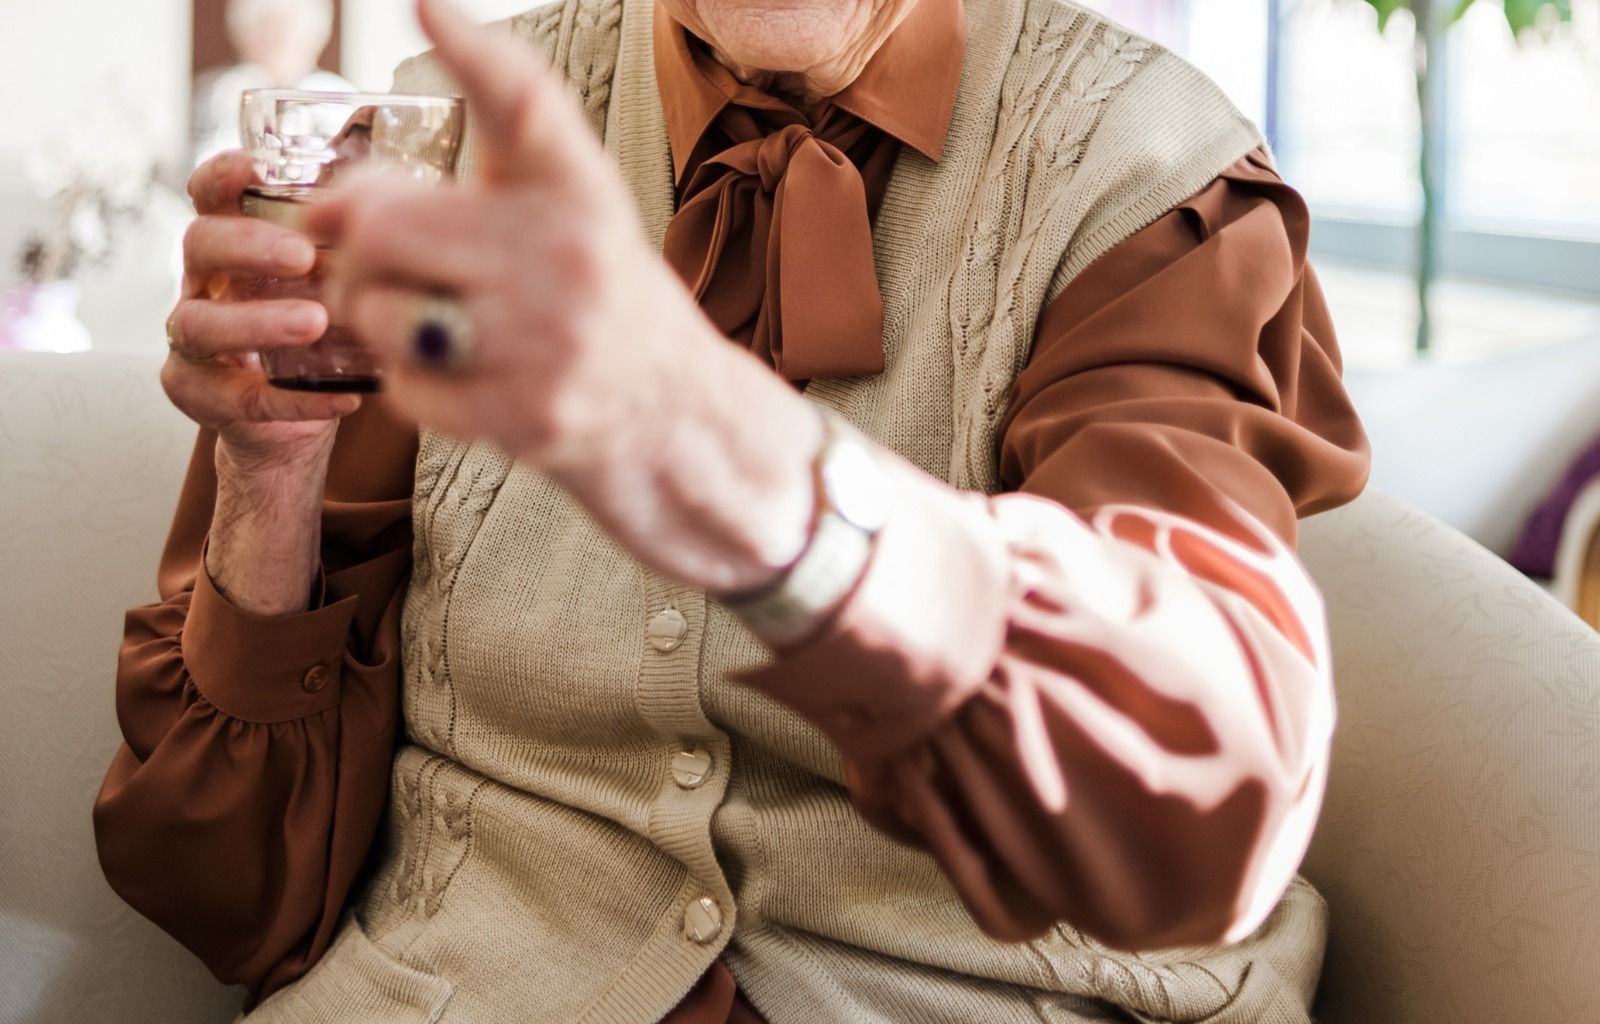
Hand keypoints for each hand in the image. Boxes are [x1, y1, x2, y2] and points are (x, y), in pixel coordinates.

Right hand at [167, 152, 358, 615]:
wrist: (301, 415)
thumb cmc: (327, 328)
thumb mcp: (343, 279)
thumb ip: (359, 241)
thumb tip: (402, 205)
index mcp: (234, 243)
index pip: (208, 195)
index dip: (220, 176)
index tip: (252, 168)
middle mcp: (204, 284)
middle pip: (200, 245)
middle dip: (249, 245)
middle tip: (306, 256)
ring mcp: (195, 343)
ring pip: (199, 323)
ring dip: (258, 321)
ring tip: (316, 322)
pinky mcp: (204, 398)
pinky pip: (237, 399)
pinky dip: (293, 401)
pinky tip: (344, 399)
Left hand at [309, 0, 820, 592]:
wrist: (675, 412)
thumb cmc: (600, 297)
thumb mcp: (570, 208)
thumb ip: (465, 181)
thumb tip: (325, 205)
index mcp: (583, 193)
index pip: (529, 109)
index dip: (477, 53)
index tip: (428, 4)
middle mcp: (571, 261)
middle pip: (385, 226)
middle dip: (357, 243)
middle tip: (377, 256)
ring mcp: (549, 345)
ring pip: (379, 311)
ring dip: (376, 315)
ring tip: (421, 316)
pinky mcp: (524, 417)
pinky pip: (403, 386)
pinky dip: (407, 380)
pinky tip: (452, 370)